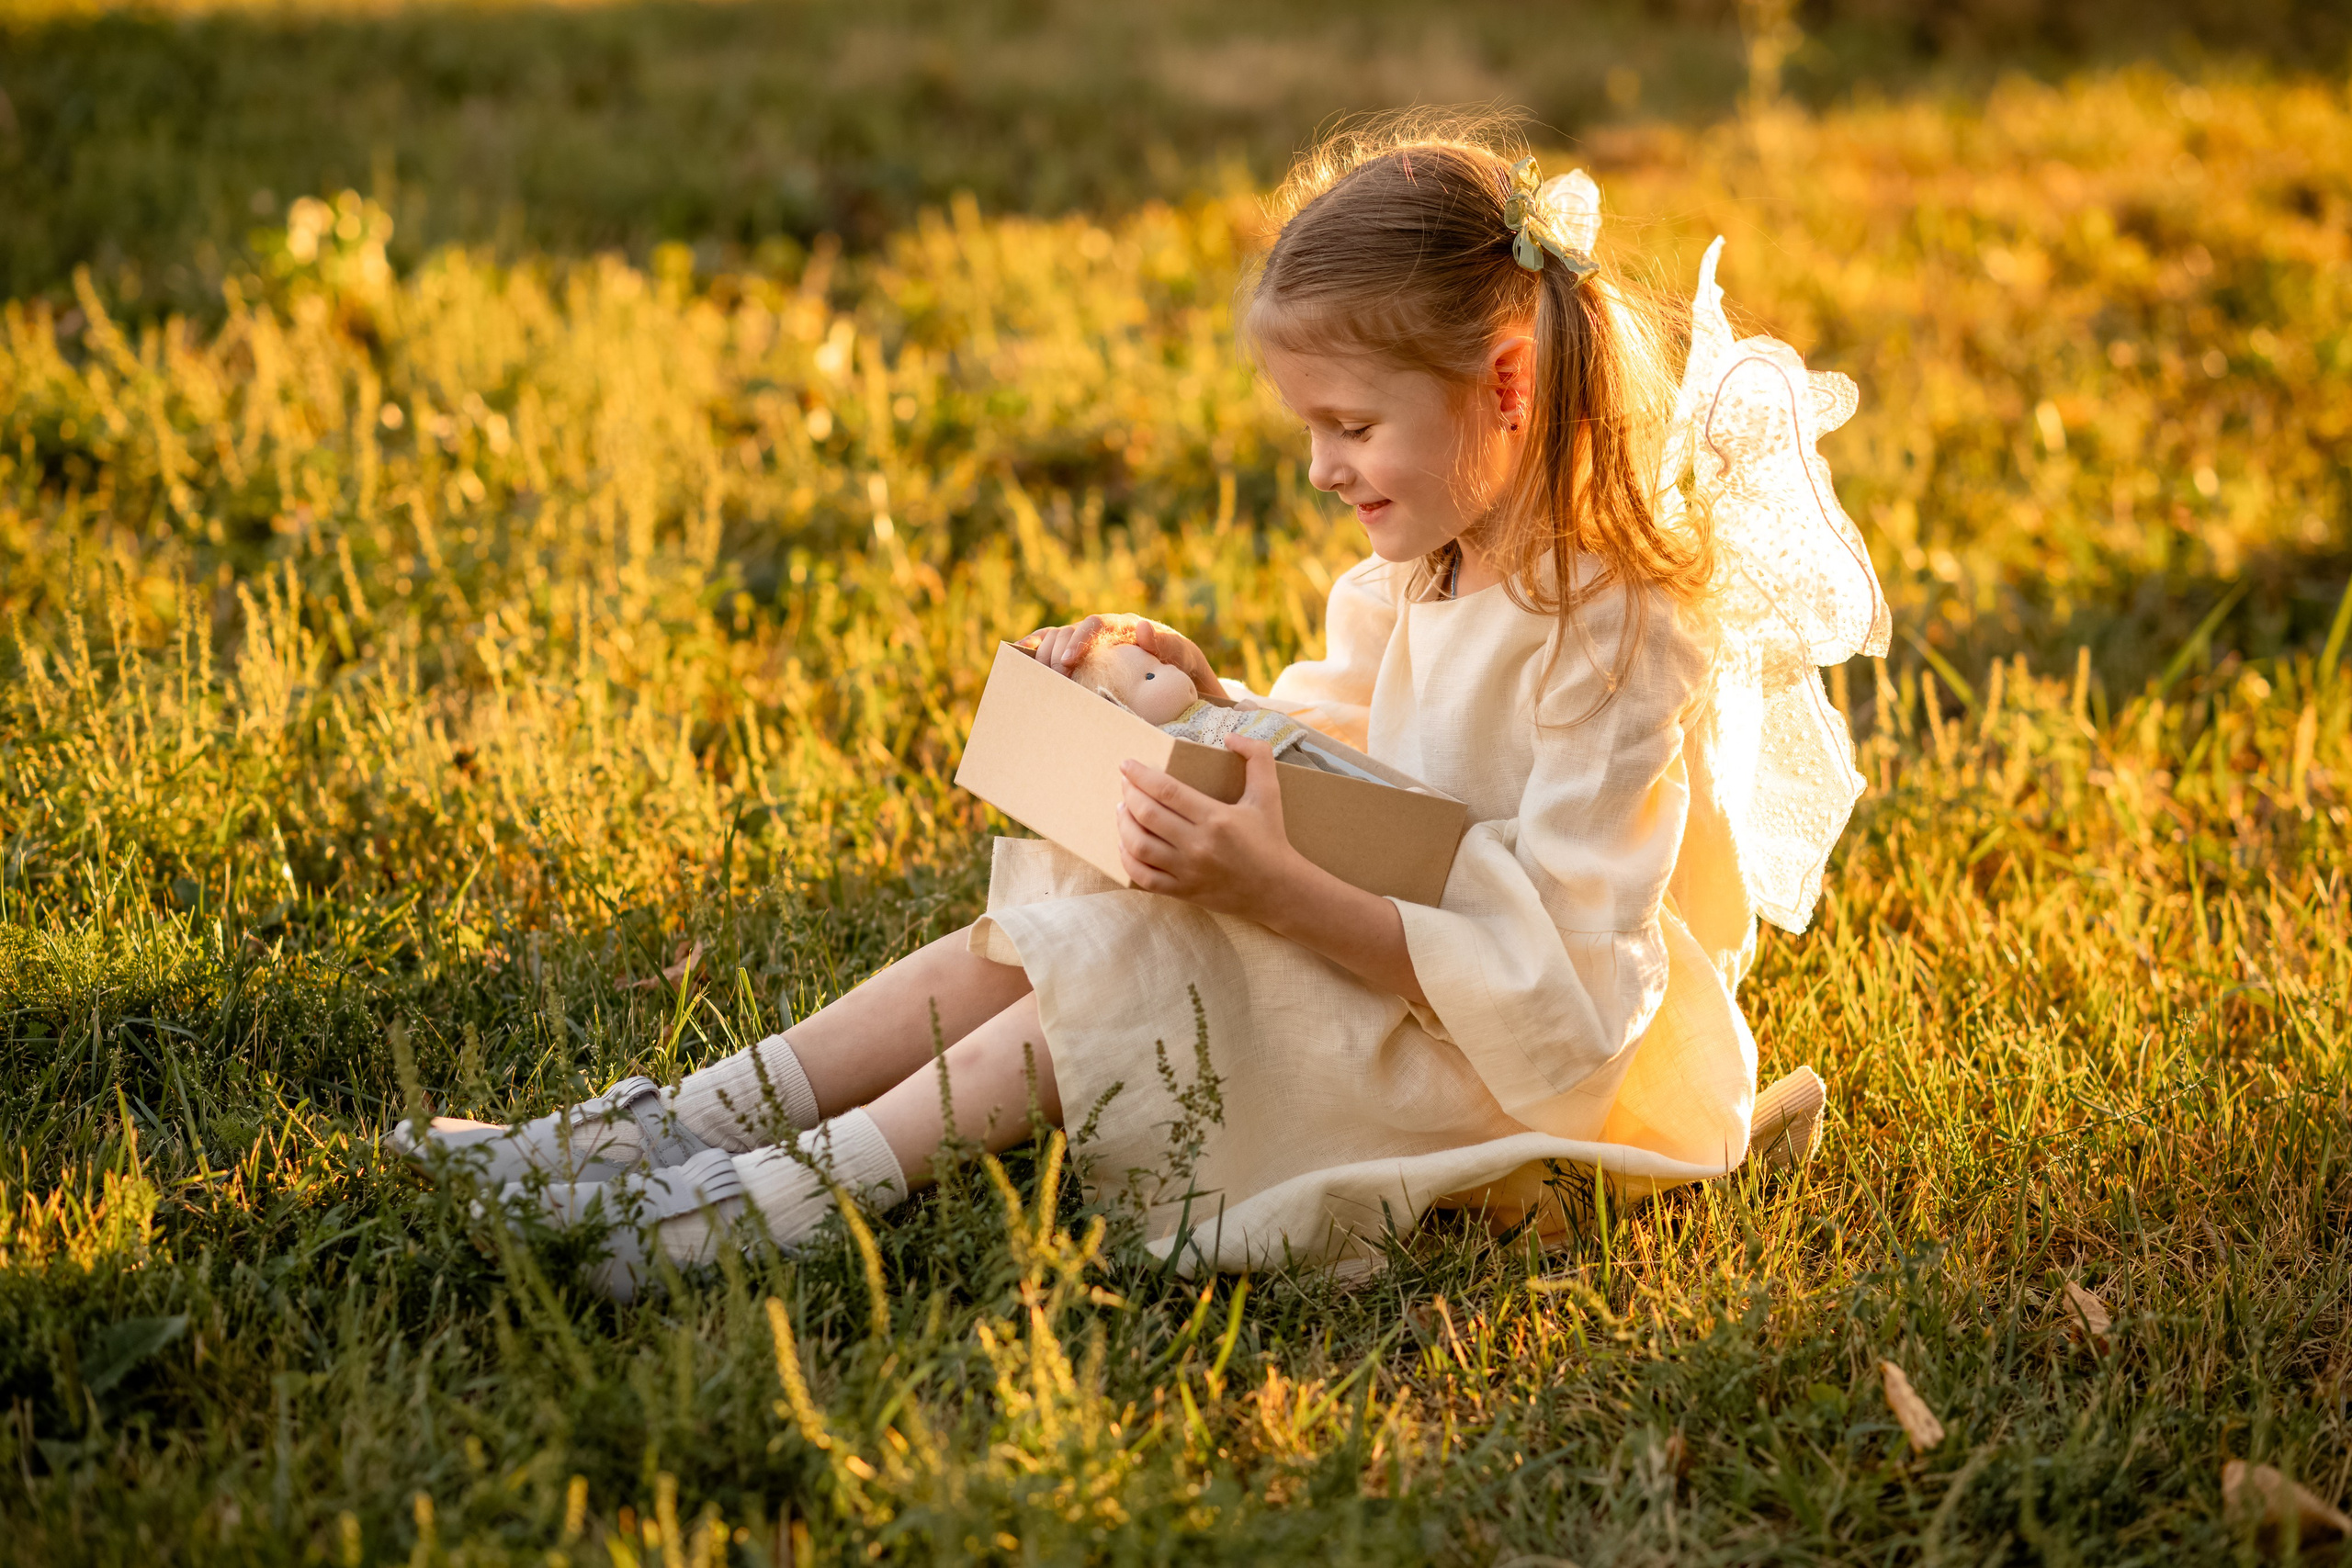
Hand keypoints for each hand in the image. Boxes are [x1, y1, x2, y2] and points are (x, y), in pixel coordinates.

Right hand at [1018, 614, 1222, 698]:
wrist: (1185, 677)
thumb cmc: (1185, 667)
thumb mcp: (1184, 657)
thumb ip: (1167, 646)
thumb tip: (1144, 628)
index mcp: (1128, 627)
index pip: (1097, 624)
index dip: (1079, 639)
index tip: (1067, 660)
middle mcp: (1107, 630)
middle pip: (1071, 630)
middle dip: (1056, 650)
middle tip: (1052, 676)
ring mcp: (1093, 642)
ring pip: (1059, 636)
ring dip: (1043, 652)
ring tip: (1031, 672)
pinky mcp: (1085, 654)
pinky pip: (1056, 645)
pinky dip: (1038, 646)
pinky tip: (1020, 654)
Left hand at [1115, 737, 1303, 919]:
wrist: (1278, 890)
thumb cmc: (1270, 839)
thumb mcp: (1269, 794)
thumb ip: (1257, 757)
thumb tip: (1231, 736)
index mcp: (1216, 818)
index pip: (1167, 791)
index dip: (1140, 775)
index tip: (1126, 764)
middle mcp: (1198, 845)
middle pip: (1147, 814)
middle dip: (1129, 794)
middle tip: (1125, 783)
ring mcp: (1188, 871)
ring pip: (1139, 846)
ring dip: (1124, 824)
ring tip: (1122, 809)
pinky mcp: (1183, 891)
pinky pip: (1143, 877)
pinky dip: (1127, 860)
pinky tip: (1126, 844)